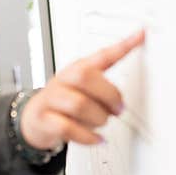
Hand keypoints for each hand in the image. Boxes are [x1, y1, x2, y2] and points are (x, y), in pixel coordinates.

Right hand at [19, 29, 145, 148]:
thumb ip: (104, 89)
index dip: (122, 45)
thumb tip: (123, 101)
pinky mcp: (43, 118)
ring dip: (97, 118)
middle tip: (118, 109)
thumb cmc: (64, 103)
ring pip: (78, 104)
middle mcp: (63, 80)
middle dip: (108, 95)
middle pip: (85, 77)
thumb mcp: (82, 90)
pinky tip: (95, 138)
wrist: (34, 119)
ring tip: (101, 123)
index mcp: (77, 69)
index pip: (102, 54)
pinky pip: (67, 127)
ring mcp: (51, 98)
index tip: (141, 35)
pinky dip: (86, 136)